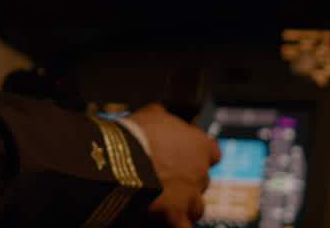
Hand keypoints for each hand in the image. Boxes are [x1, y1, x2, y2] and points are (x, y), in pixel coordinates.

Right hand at [128, 103, 221, 227]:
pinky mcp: (177, 214)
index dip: (197, 155)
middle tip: (165, 177)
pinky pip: (184, 226)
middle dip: (187, 181)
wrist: (118, 158)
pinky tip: (172, 222)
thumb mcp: (151, 114)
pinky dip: (179, 224)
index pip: (211, 152)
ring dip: (184, 204)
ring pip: (197, 206)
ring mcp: (191, 195)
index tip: (185, 155)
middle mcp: (200, 170)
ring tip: (163, 201)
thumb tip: (162, 114)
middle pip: (202, 180)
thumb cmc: (134, 134)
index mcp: (199, 144)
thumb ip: (164, 117)